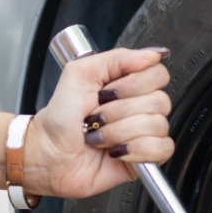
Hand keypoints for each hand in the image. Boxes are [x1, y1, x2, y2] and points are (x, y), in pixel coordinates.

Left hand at [22, 47, 173, 197]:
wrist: (49, 156)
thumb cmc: (59, 119)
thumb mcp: (79, 74)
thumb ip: (116, 58)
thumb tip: (152, 55)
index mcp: (128, 84)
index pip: (157, 74)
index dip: (134, 84)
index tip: (108, 91)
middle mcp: (139, 107)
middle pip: (159, 101)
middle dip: (120, 111)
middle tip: (97, 117)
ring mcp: (144, 133)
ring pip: (156, 126)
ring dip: (120, 132)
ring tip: (99, 136)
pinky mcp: (146, 158)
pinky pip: (162, 149)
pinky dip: (136, 150)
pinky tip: (116, 151)